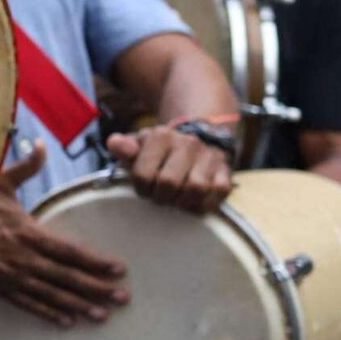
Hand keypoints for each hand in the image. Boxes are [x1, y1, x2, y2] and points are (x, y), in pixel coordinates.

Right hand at [0, 145, 129, 326]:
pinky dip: (49, 313)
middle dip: (98, 288)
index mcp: (29, 233)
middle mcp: (25, 259)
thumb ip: (26, 166)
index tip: (119, 269)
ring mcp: (13, 277)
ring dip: (80, 305)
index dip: (96, 262)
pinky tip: (68, 321)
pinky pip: (30, 304)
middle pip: (69, 278)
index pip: (71, 251)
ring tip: (103, 315)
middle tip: (123, 298)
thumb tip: (41, 143)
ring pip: (53, 295)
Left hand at [107, 125, 233, 212]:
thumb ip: (124, 147)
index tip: (145, 188)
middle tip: (161, 196)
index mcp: (161, 136)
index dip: (141, 188)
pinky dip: (205, 203)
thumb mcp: (140, 145)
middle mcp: (187, 144)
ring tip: (177, 199)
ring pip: (196, 189)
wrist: (200, 137)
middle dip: (161, 197)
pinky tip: (194, 201)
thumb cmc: (163, 150)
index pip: (143, 174)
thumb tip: (114, 144)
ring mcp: (208, 157)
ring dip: (183, 202)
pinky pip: (219, 193)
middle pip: (169, 184)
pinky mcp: (225, 170)